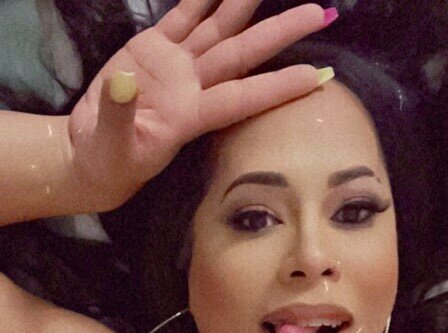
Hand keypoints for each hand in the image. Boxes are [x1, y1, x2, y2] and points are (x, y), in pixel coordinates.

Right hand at [67, 0, 336, 210]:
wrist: (91, 154)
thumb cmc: (108, 163)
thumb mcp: (110, 147)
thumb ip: (118, 115)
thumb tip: (125, 83)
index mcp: (188, 117)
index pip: (241, 98)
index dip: (277, 86)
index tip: (317, 77)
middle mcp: (192, 87)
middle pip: (243, 54)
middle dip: (280, 33)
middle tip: (319, 12)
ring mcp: (176, 66)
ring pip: (220, 29)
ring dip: (245, 4)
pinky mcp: (153, 49)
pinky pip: (184, 17)